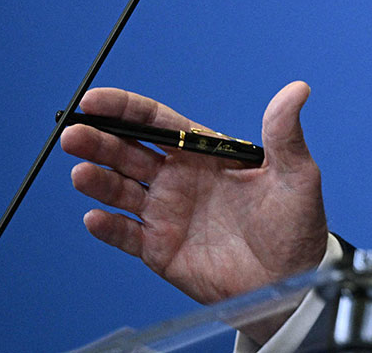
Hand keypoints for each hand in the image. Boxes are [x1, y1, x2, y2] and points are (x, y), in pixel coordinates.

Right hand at [61, 82, 328, 310]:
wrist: (291, 281)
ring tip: (80, 173)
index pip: (158, 123)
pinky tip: (95, 218)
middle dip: (99, 140)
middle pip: (129, 152)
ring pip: (120, 190)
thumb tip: (297, 89)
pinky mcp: (161, 249)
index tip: (95, 99)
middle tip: (74, 132)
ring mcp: (167, 213)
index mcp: (206, 153)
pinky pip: (126, 236)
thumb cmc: (296, 224)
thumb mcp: (296, 174)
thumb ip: (285, 133)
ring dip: (97, 180)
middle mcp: (180, 178)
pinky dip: (108, 228)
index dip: (126, 109)